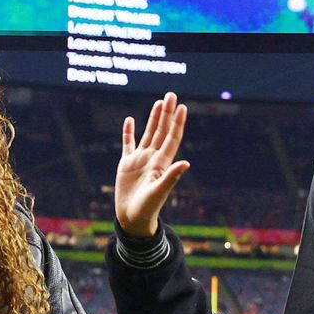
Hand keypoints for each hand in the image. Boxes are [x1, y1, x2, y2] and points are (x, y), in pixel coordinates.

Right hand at [115, 92, 190, 237]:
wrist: (133, 218)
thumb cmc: (148, 208)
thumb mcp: (159, 191)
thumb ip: (171, 176)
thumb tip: (187, 162)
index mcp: (162, 163)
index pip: (171, 138)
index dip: (177, 123)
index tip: (182, 107)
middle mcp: (153, 158)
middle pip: (162, 131)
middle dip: (167, 114)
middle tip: (171, 95)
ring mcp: (140, 160)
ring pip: (148, 134)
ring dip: (154, 118)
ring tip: (159, 103)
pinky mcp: (126, 164)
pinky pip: (128, 144)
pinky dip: (128, 132)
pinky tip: (129, 119)